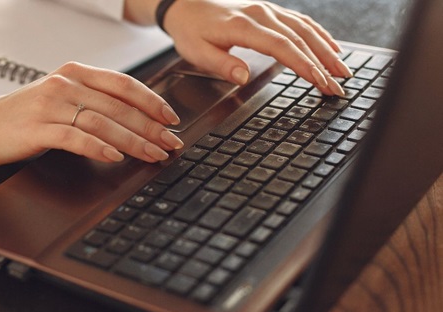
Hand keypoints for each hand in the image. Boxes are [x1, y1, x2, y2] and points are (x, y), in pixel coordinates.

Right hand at [0, 62, 182, 164]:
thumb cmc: (24, 114)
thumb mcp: (61, 98)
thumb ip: (93, 101)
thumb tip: (136, 118)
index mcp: (74, 73)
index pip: (123, 84)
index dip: (152, 101)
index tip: (172, 119)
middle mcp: (65, 84)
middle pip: (119, 106)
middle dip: (151, 127)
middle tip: (171, 143)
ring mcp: (51, 105)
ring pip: (103, 122)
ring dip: (133, 140)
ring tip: (153, 154)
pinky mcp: (38, 128)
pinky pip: (75, 138)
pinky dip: (99, 148)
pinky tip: (115, 157)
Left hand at [127, 0, 352, 95]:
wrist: (186, 6)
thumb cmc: (191, 30)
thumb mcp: (196, 52)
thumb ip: (221, 64)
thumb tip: (243, 76)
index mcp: (244, 26)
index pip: (282, 46)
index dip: (303, 65)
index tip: (319, 81)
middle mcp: (261, 14)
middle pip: (300, 39)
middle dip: (322, 64)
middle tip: (339, 86)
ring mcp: (268, 10)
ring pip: (305, 29)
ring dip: (327, 50)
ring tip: (343, 71)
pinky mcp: (270, 11)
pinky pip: (301, 21)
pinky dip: (320, 35)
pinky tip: (332, 48)